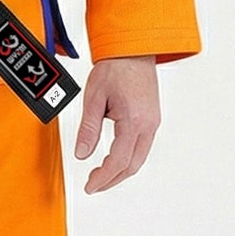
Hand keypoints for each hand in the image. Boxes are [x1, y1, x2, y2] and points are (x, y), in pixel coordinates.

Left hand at [72, 55, 159, 193]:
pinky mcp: (152, 118)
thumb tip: (81, 154)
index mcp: (133, 121)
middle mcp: (148, 125)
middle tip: (93, 185)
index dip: (103, 178)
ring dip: (121, 171)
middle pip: (132, 166)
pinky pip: (142, 147)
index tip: (90, 186)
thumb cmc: (115, 67)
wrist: (133, 50)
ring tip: (102, 175)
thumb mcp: (94, 98)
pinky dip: (128, 159)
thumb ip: (88, 129)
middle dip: (112, 180)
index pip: (118, 161)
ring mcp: (153, 122)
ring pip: (139, 159)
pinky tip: (115, 159)